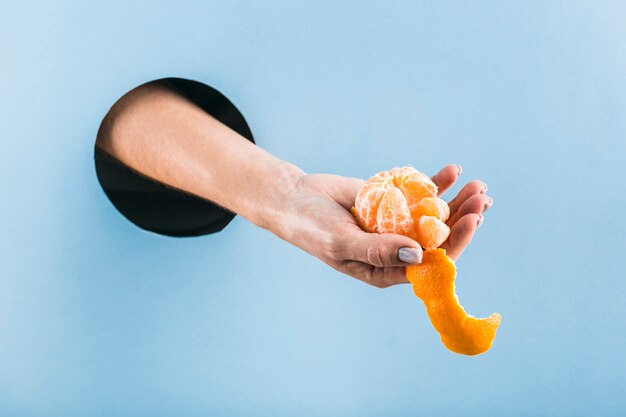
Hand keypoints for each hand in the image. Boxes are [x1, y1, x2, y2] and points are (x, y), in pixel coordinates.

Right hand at [274, 165, 491, 287]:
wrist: (296, 199)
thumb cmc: (312, 228)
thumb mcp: (341, 242)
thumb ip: (377, 250)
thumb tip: (418, 253)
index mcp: (387, 268)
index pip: (430, 262)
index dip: (455, 244)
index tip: (473, 221)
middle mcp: (397, 248)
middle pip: (439, 238)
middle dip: (463, 220)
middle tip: (482, 199)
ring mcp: (397, 224)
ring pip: (434, 216)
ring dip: (457, 202)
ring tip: (478, 186)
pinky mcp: (392, 202)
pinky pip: (418, 194)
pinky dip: (436, 183)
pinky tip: (453, 171)